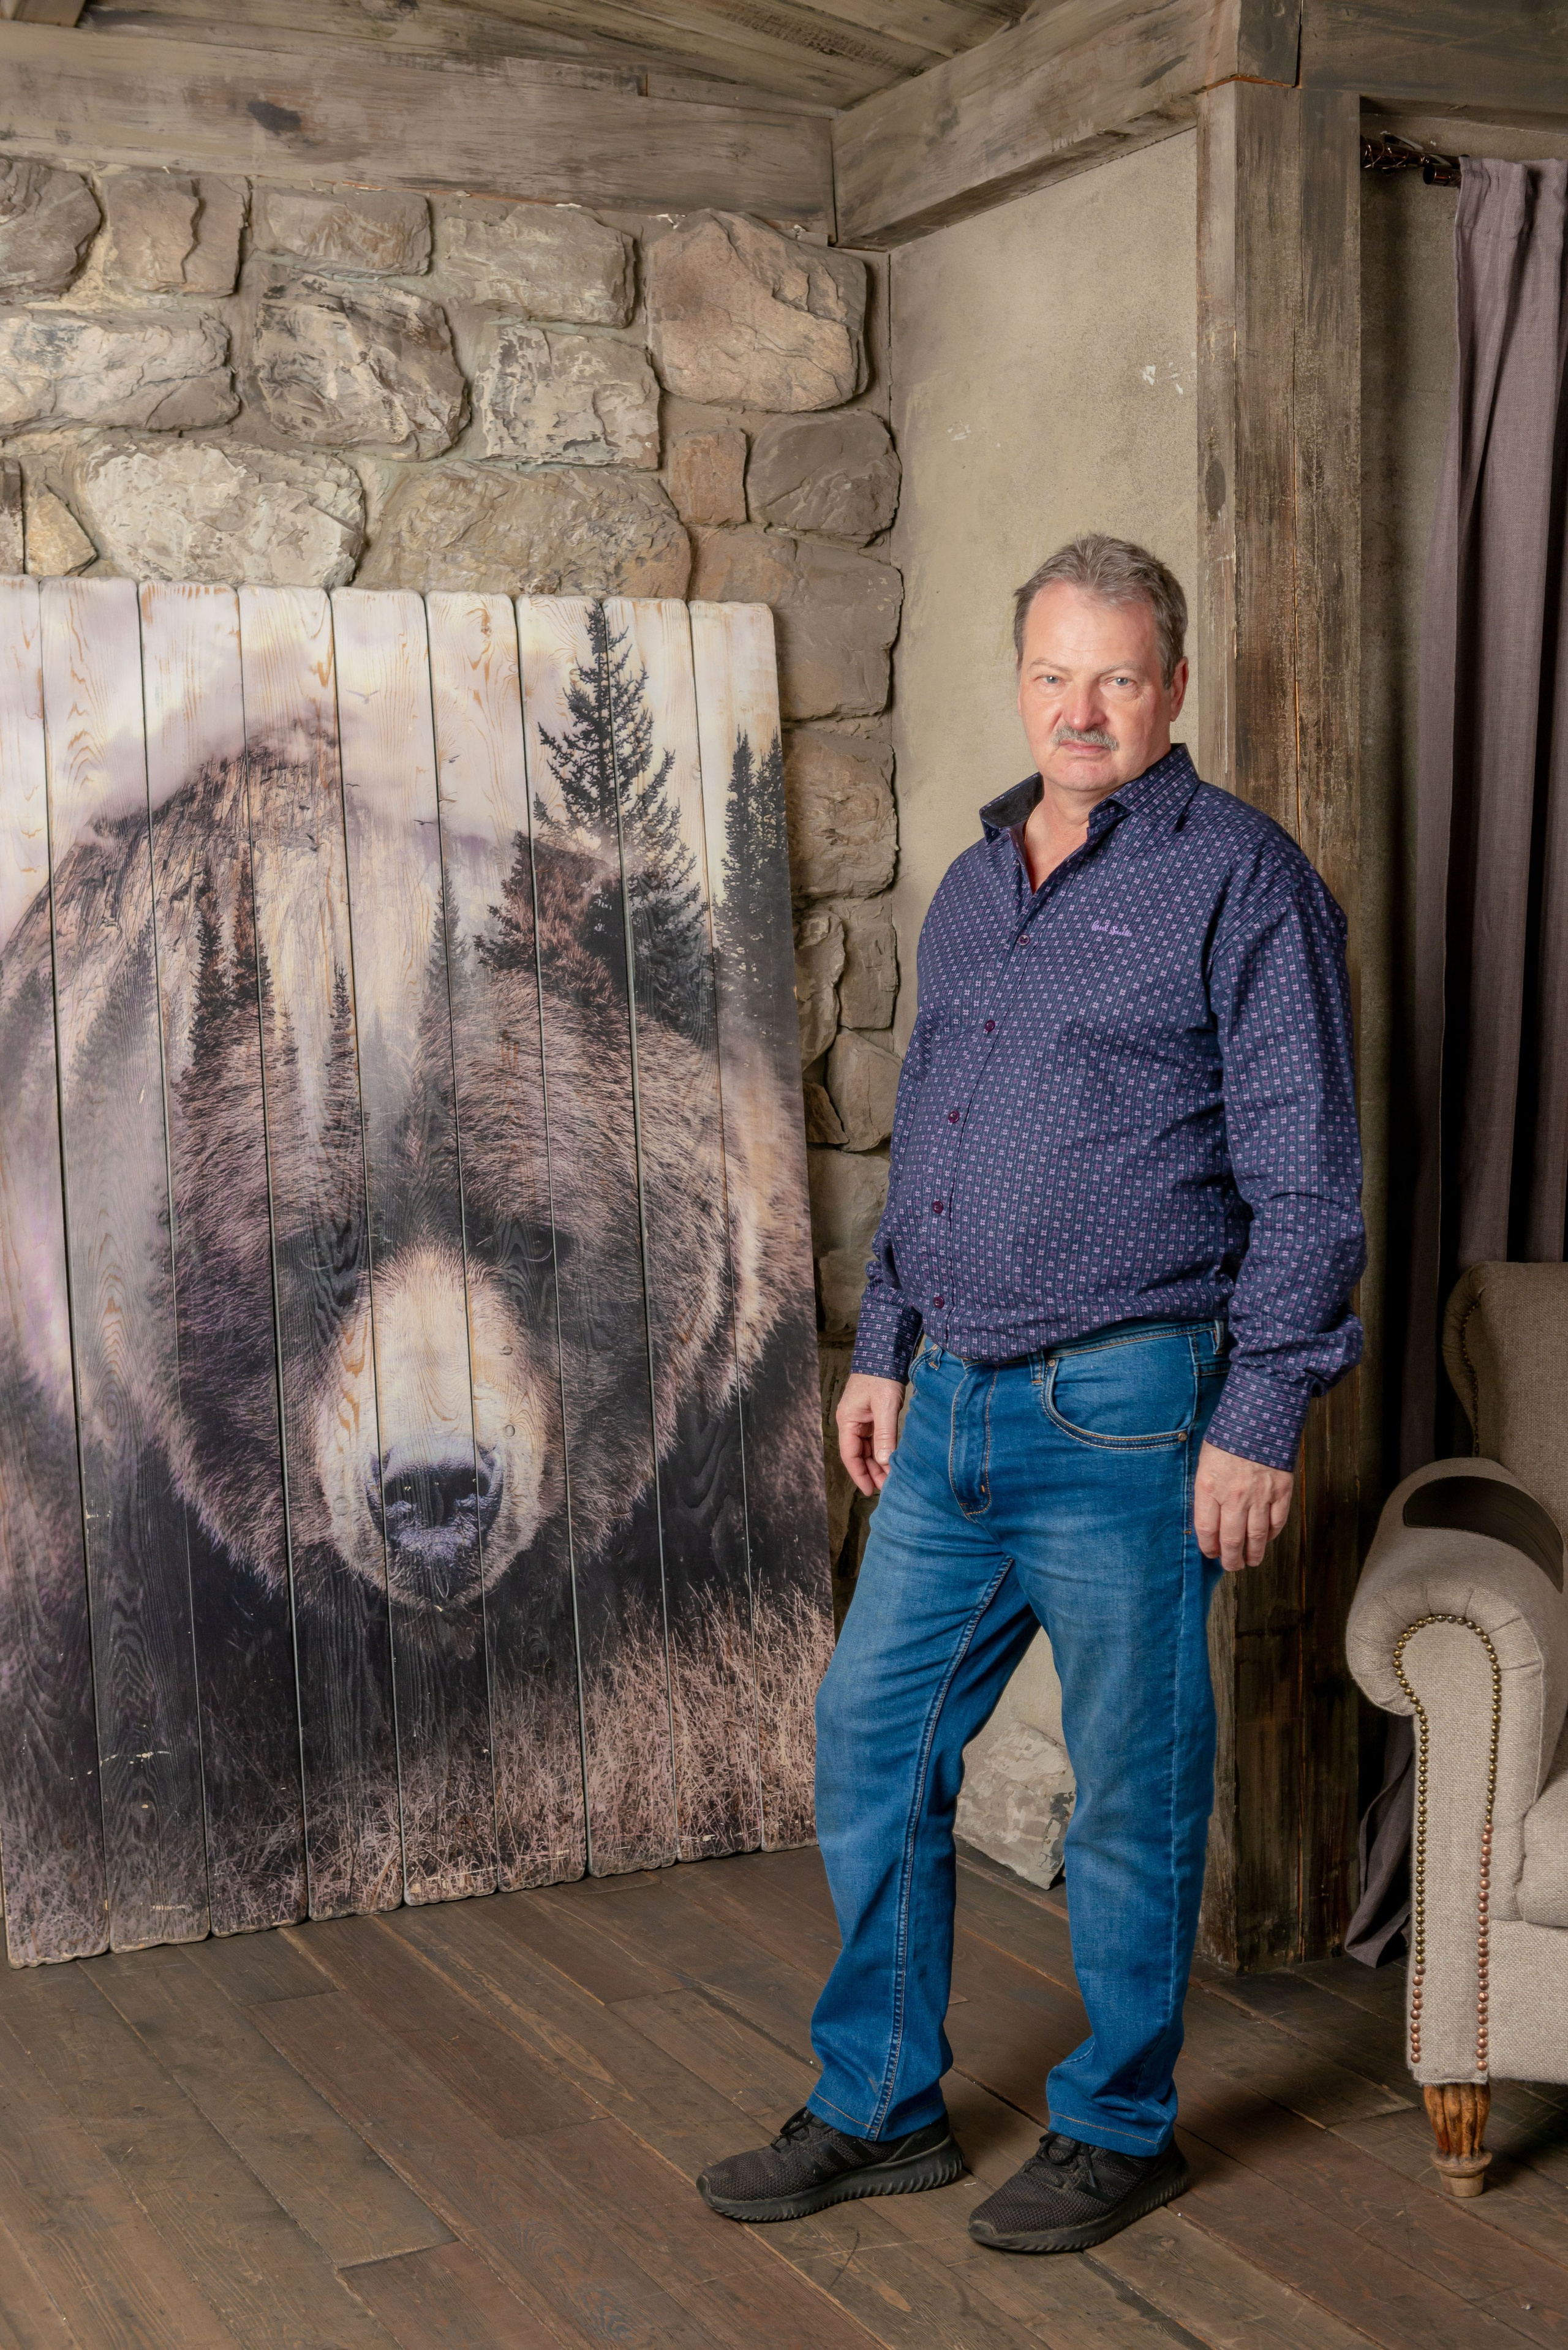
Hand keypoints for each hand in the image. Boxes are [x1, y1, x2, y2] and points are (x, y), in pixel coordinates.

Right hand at [837, 1373, 904, 1496]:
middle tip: (886, 1488)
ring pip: (867, 1449)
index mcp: (847, 1421)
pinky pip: (874, 1439)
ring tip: (890, 1478)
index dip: (860, 1475)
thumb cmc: (882, 1376)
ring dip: (877, 1463)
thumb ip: (885, 1435)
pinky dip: (882, 1451)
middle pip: (858, 1455)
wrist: (885, 1352)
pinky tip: (891, 1460)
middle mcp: (851, 1422)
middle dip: (871, 1472)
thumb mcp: (885, 1406)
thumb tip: (884, 1461)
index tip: (870, 1491)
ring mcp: (861, 1419)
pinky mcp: (871, 1415)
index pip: (850, 1456)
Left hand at [1194, 1441, 1292, 1572]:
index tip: (1210, 1553)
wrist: (1260, 1415)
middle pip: (1232, 1540)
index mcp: (1210, 1487)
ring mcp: (1260, 1495)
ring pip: (1256, 1537)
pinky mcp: (1281, 1491)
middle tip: (1231, 1566)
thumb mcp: (1205, 1461)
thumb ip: (1206, 1490)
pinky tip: (1266, 1540)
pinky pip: (1277, 1522)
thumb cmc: (1228, 1436)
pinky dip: (1271, 1535)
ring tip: (1250, 1562)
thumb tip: (1208, 1518)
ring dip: (1253, 1554)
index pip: (1206, 1529)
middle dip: (1231, 1559)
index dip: (1208, 1547)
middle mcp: (1234, 1496)